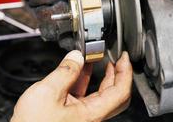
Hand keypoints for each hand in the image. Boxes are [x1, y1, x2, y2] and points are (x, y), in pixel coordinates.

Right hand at [10, 51, 132, 121]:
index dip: (125, 72)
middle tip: (117, 58)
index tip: (124, 58)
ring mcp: (81, 116)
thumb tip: (75, 57)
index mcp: (91, 114)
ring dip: (100, 75)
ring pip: (99, 94)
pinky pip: (84, 95)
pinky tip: (79, 70)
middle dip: (117, 73)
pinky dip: (84, 80)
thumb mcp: (47, 92)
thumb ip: (64, 72)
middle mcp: (90, 116)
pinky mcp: (71, 114)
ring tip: (97, 59)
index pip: (120, 91)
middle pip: (114, 93)